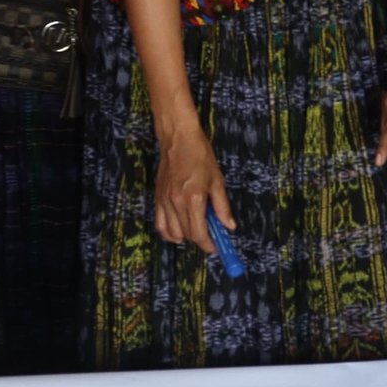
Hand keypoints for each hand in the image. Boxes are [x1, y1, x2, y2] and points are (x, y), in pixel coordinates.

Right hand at [154, 122, 232, 253]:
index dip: (209, 245)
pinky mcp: (157, 198)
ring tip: (196, 229)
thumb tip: (229, 226)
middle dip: (200, 240)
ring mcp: (165, 201)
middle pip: (187, 235)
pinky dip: (169, 232)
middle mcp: (177, 203)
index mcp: (194, 199)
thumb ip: (222, 206)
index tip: (216, 247)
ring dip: (185, 237)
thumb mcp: (217, 180)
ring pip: (172, 233)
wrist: (178, 139)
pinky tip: (178, 231)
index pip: (199, 233)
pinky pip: (160, 224)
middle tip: (211, 235)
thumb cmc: (200, 156)